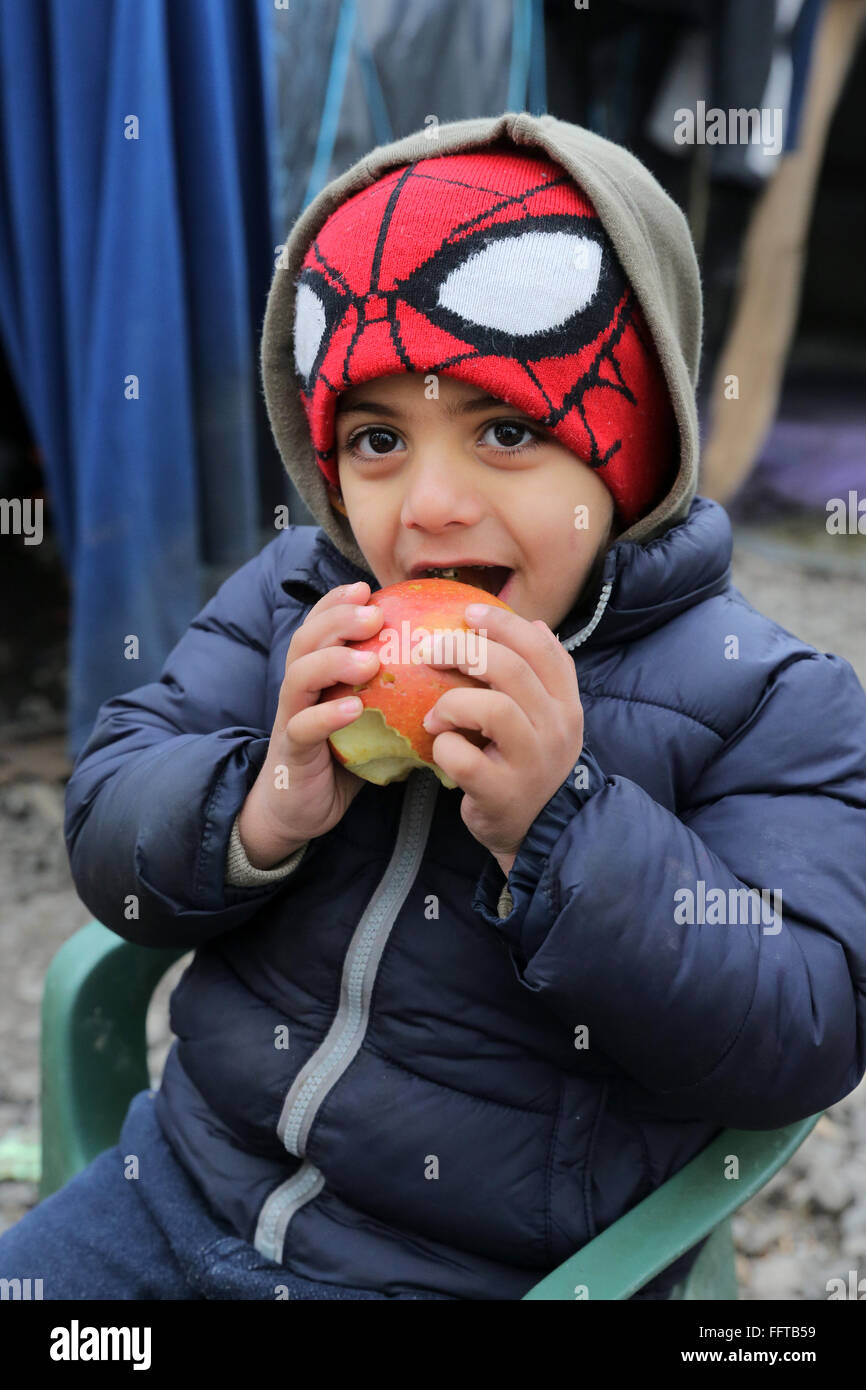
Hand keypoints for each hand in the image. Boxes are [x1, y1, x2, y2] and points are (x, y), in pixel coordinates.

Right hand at [237, 581, 383, 866]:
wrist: (299, 809)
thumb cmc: (342, 759)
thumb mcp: (370, 719)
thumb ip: (394, 693)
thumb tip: (450, 671)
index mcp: (316, 675)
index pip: (320, 626)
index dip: (338, 602)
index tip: (368, 588)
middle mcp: (299, 689)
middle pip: (306, 640)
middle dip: (337, 620)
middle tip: (374, 614)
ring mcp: (291, 718)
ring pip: (299, 677)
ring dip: (333, 662)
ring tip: (368, 660)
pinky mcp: (292, 752)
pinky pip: (303, 727)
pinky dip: (326, 715)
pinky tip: (352, 708)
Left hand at [419, 603, 584, 875]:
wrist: (541, 833)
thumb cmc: (532, 766)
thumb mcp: (548, 720)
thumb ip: (545, 675)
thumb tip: (536, 624)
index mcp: (566, 704)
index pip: (543, 649)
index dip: (505, 624)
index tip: (468, 612)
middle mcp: (555, 729)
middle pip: (513, 670)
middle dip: (465, 650)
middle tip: (431, 650)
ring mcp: (531, 762)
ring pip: (494, 709)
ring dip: (452, 702)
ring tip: (434, 713)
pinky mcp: (501, 792)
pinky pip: (464, 758)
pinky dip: (443, 747)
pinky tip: (439, 747)